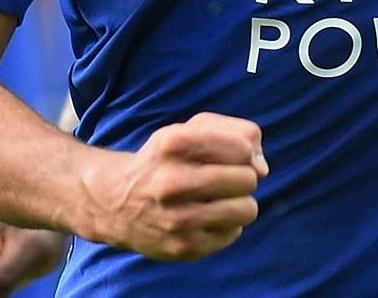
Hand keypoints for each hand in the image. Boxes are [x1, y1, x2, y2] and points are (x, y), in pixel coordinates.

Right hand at [76, 111, 265, 260]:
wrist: (114, 202)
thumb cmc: (164, 160)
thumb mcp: (188, 130)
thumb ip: (235, 133)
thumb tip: (263, 168)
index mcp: (172, 144)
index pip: (242, 147)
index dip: (244, 151)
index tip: (229, 156)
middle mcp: (171, 182)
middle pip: (248, 178)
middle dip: (241, 177)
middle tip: (221, 179)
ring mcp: (176, 219)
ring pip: (247, 209)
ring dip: (239, 203)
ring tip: (218, 199)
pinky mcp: (183, 247)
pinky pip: (234, 233)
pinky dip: (226, 225)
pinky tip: (204, 218)